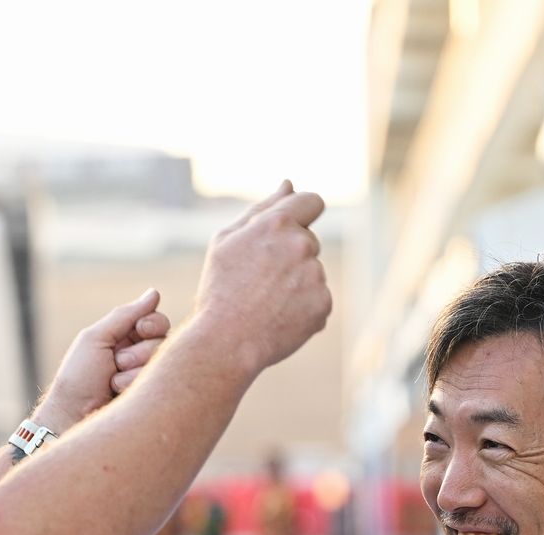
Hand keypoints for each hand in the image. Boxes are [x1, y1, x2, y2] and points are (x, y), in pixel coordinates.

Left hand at [30, 289, 172, 431]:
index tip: (139, 329)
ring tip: (113, 383)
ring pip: (164, 364)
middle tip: (117, 363)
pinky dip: (137, 386)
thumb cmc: (78, 378)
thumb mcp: (96, 338)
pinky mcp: (150, 399)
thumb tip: (154, 292)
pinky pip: (162, 385)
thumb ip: (126, 315)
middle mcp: (140, 357)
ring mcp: (146, 379)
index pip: (158, 321)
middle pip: (166, 341)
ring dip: (135, 371)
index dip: (153, 323)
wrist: (71, 418)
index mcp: (126, 338)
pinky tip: (120, 395)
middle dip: (141, 351)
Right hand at [187, 181, 331, 374]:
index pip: (312, 201)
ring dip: (296, 284)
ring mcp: (316, 276)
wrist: (224, 342)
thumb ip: (262, 208)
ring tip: (265, 303)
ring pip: (312, 273)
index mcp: (277, 223)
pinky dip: (303, 309)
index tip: (289, 231)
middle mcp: (302, 245)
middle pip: (309, 242)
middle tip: (259, 282)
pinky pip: (318, 300)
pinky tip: (278, 318)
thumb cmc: (219, 289)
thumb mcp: (227, 241)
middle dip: (290, 256)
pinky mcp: (324, 304)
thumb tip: (289, 184)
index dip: (301, 214)